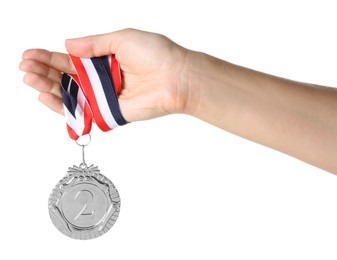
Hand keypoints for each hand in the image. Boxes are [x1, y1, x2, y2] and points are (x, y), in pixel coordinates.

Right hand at [20, 28, 190, 121]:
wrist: (175, 77)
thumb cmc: (156, 54)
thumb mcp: (121, 38)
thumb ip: (93, 43)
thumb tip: (67, 43)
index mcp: (104, 59)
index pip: (71, 59)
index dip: (49, 57)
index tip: (30, 54)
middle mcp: (102, 79)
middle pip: (66, 77)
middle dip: (44, 71)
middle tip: (25, 67)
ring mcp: (104, 96)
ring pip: (70, 93)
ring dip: (48, 86)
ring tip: (29, 78)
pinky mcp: (108, 112)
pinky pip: (82, 111)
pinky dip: (63, 106)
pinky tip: (45, 96)